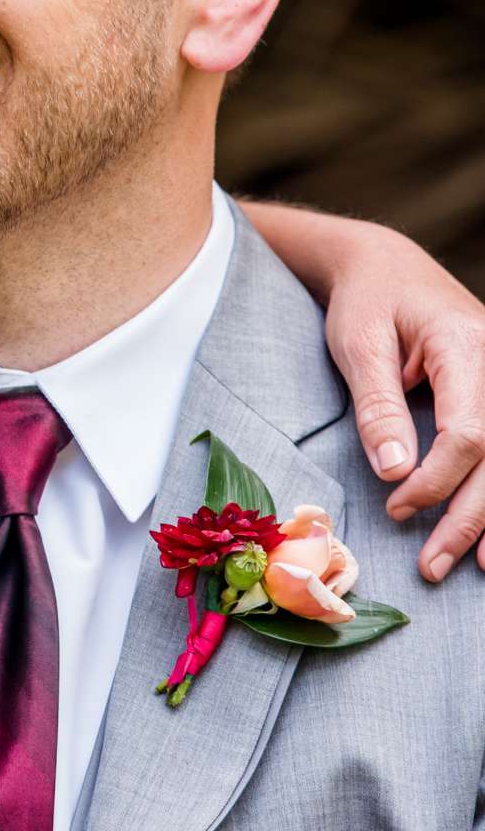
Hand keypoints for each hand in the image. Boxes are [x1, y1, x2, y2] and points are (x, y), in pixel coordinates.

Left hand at [319, 225, 484, 578]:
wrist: (385, 264)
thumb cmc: (366, 300)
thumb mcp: (358, 344)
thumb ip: (377, 407)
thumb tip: (395, 471)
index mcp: (465, 345)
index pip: (467, 432)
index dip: (436, 481)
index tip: (396, 509)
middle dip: (470, 516)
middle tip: (434, 565)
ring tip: (477, 565)